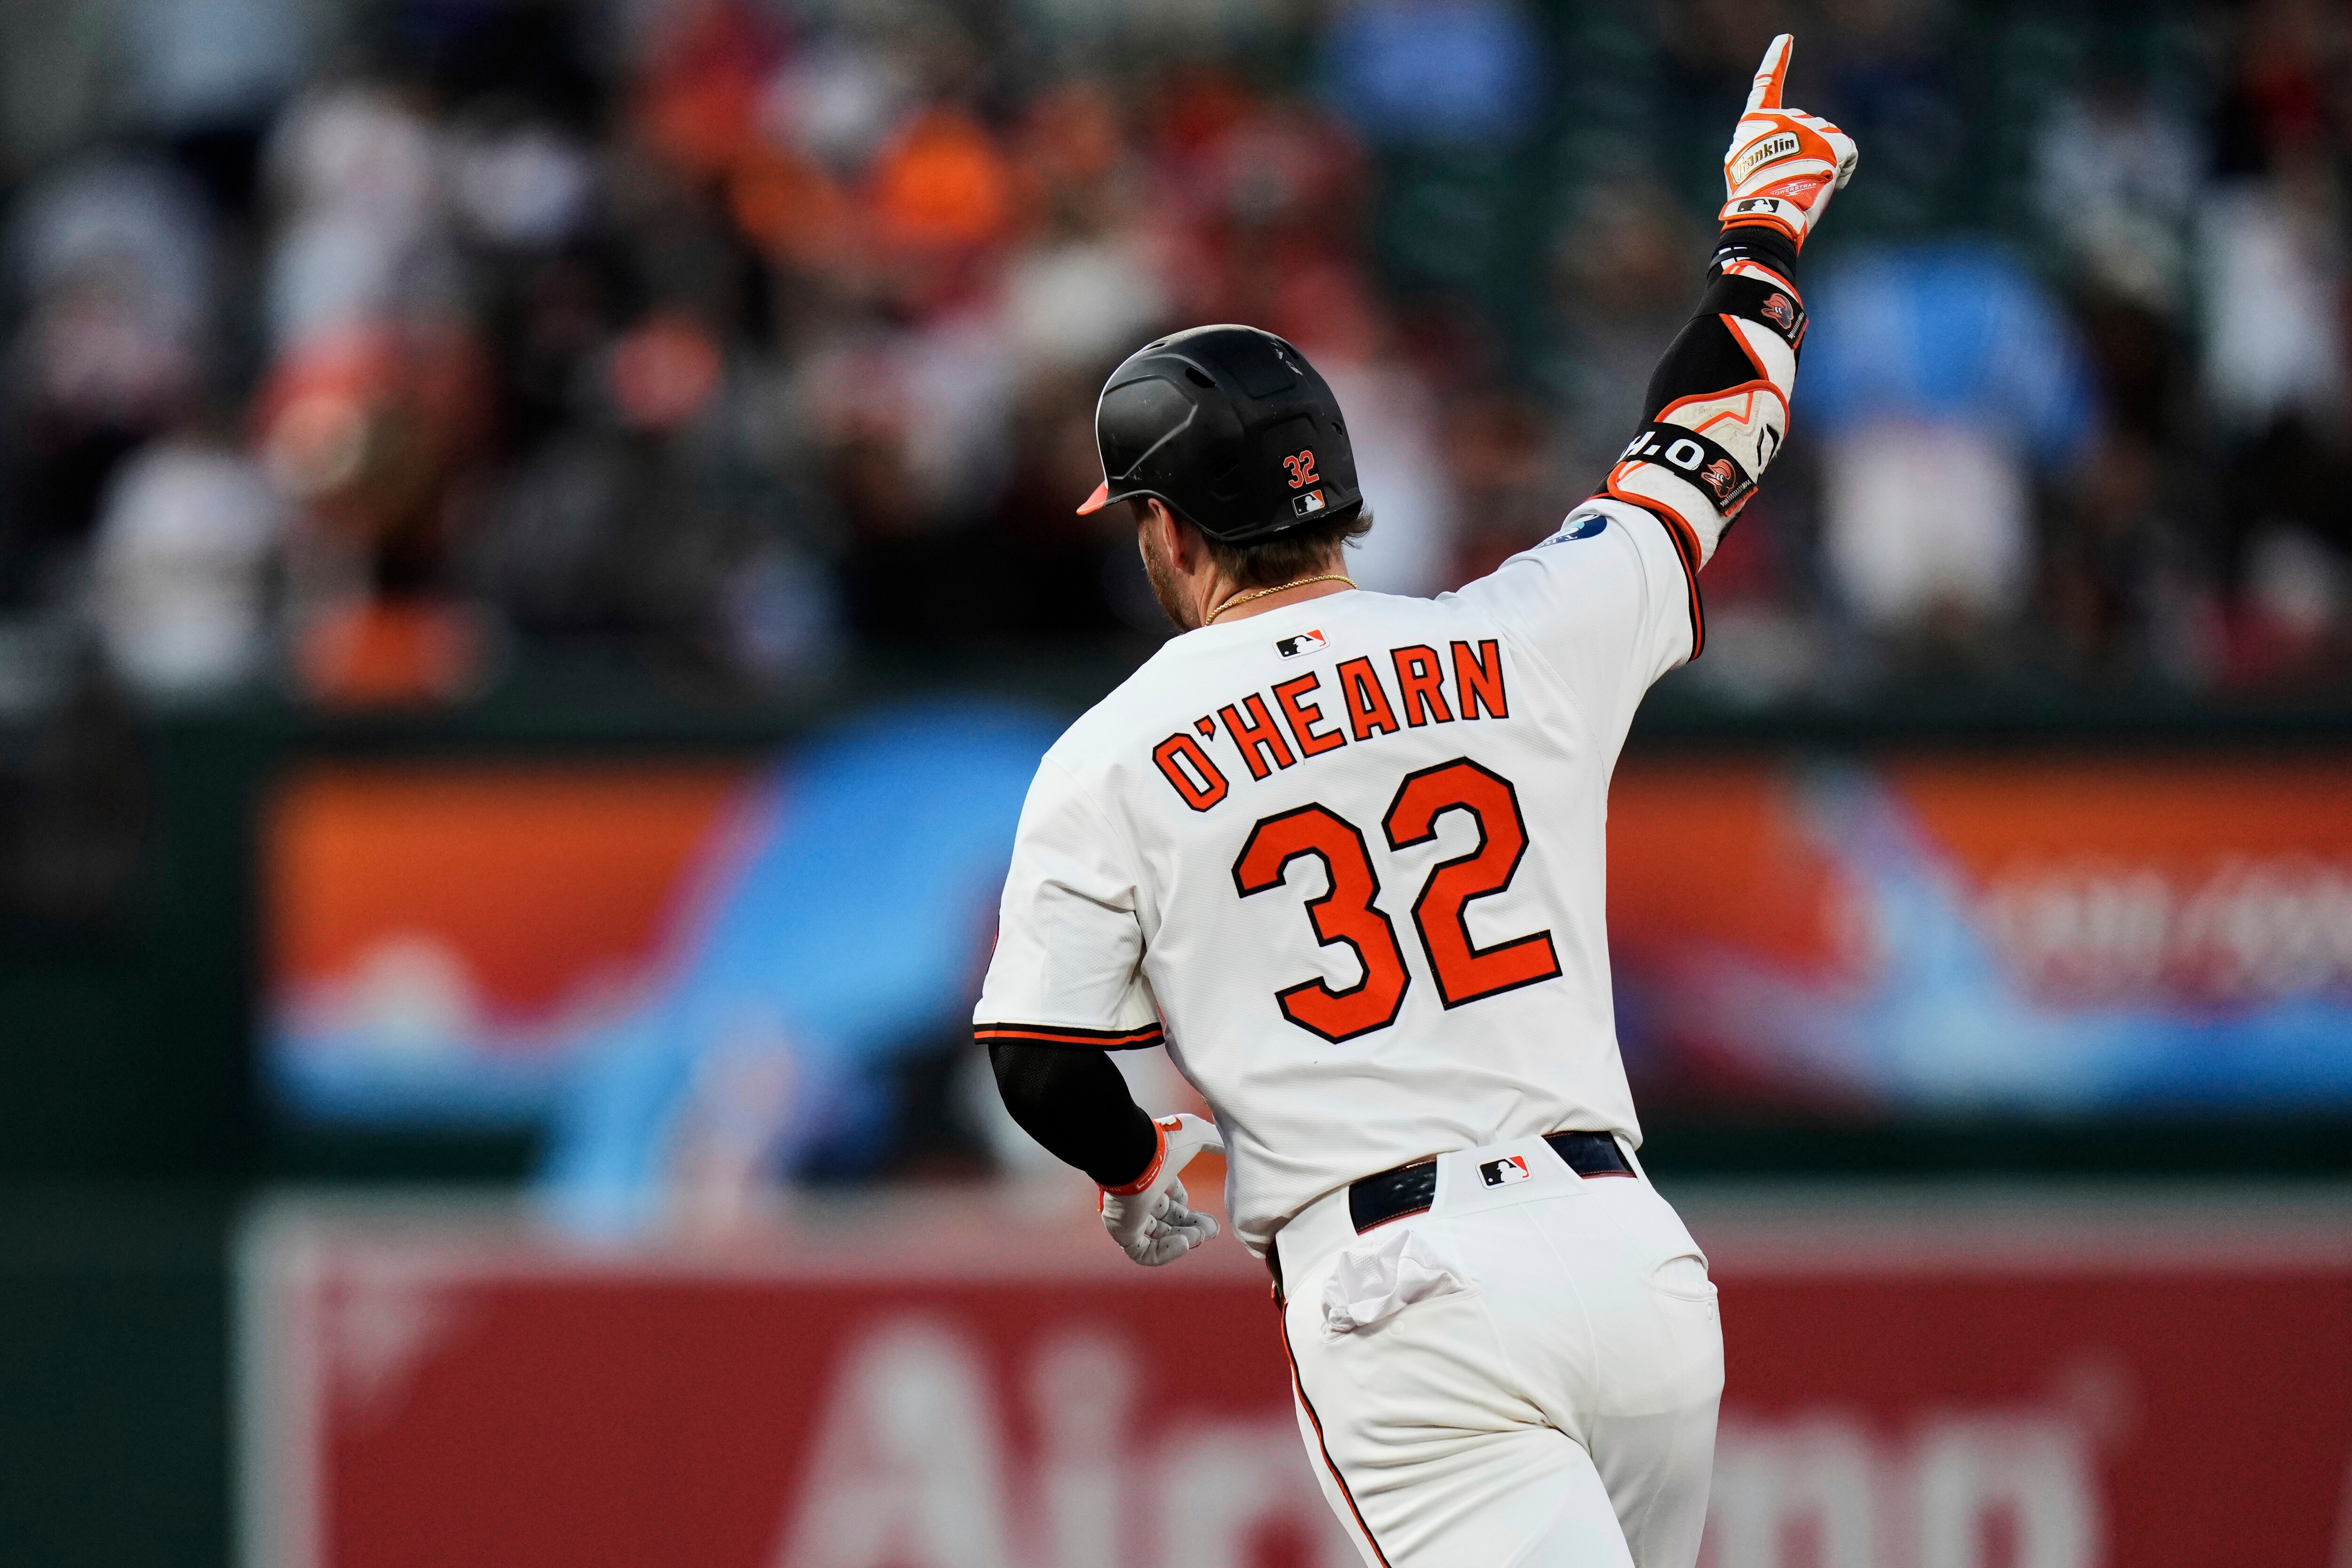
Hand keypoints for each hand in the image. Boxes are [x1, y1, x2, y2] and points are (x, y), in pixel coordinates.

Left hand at [1099, 1113, 1224, 1265]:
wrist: (1134, 1154)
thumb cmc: (1163, 1144)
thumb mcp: (1196, 1136)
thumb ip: (1214, 1141)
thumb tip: (1230, 1144)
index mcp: (1152, 1176)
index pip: (1170, 1199)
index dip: (1190, 1209)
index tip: (1209, 1216)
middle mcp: (1138, 1196)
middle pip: (1167, 1220)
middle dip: (1192, 1227)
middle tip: (1212, 1230)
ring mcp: (1128, 1215)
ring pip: (1157, 1237)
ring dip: (1183, 1239)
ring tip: (1199, 1235)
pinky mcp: (1122, 1231)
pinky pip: (1141, 1252)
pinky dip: (1165, 1253)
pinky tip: (1184, 1243)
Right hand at [1718, 35, 1857, 251]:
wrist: (1766, 214)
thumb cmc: (1751, 201)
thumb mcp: (1743, 169)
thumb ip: (1761, 149)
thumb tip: (1793, 152)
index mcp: (1754, 122)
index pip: (1765, 86)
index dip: (1776, 61)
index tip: (1786, 39)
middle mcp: (1783, 116)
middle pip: (1803, 127)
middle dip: (1804, 150)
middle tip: (1790, 179)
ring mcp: (1810, 126)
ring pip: (1826, 141)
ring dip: (1822, 163)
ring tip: (1807, 187)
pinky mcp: (1834, 141)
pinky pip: (1848, 154)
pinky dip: (1842, 172)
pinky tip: (1830, 184)